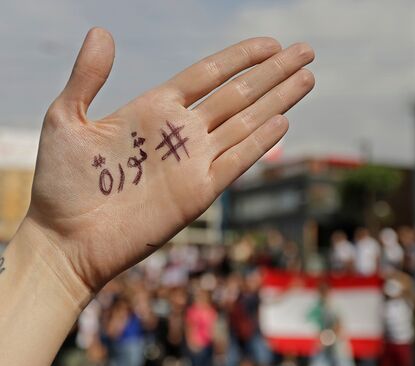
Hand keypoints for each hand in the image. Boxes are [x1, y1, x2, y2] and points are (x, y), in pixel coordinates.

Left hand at [24, 27, 314, 293]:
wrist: (67, 239)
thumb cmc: (62, 184)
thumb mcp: (65, 120)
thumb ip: (87, 77)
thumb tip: (102, 31)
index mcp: (154, 108)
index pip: (209, 74)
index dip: (241, 58)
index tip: (270, 44)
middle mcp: (181, 132)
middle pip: (238, 94)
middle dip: (273, 72)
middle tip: (305, 52)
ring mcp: (193, 162)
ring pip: (246, 123)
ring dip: (277, 100)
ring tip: (306, 78)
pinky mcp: (198, 192)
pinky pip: (237, 161)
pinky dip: (261, 142)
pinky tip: (283, 121)